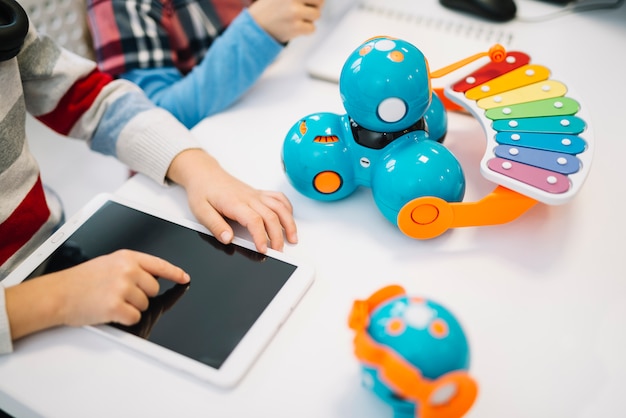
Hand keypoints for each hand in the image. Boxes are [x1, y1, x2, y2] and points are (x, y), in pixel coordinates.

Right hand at [5, 250, 189, 340]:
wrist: (58, 293)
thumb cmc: (81, 280)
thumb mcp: (109, 263)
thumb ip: (132, 267)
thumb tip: (154, 277)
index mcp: (127, 257)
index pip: (159, 265)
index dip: (175, 273)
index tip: (184, 278)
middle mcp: (128, 270)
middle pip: (153, 289)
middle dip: (141, 295)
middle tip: (120, 294)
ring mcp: (123, 288)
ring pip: (145, 305)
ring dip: (131, 307)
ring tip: (110, 301)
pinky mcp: (116, 306)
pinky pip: (135, 317)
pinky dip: (125, 319)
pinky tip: (110, 312)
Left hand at [166, 149, 297, 252]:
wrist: (204, 173)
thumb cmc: (202, 191)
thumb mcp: (201, 211)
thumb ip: (215, 226)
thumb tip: (228, 239)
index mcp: (235, 203)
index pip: (254, 220)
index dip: (261, 236)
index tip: (263, 250)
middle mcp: (249, 198)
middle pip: (271, 216)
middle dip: (278, 236)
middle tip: (278, 251)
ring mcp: (256, 195)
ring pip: (279, 207)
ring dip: (289, 223)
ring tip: (292, 238)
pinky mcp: (258, 193)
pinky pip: (278, 198)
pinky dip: (287, 208)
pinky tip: (289, 218)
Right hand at [249, 0, 324, 43]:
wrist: (255, 27)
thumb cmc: (269, 8)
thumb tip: (320, 0)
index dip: (314, 0)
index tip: (308, 3)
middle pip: (320, 0)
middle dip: (315, 6)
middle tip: (305, 9)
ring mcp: (294, 12)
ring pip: (317, 15)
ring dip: (310, 19)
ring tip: (297, 19)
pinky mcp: (296, 27)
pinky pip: (312, 29)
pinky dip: (306, 30)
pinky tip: (295, 27)